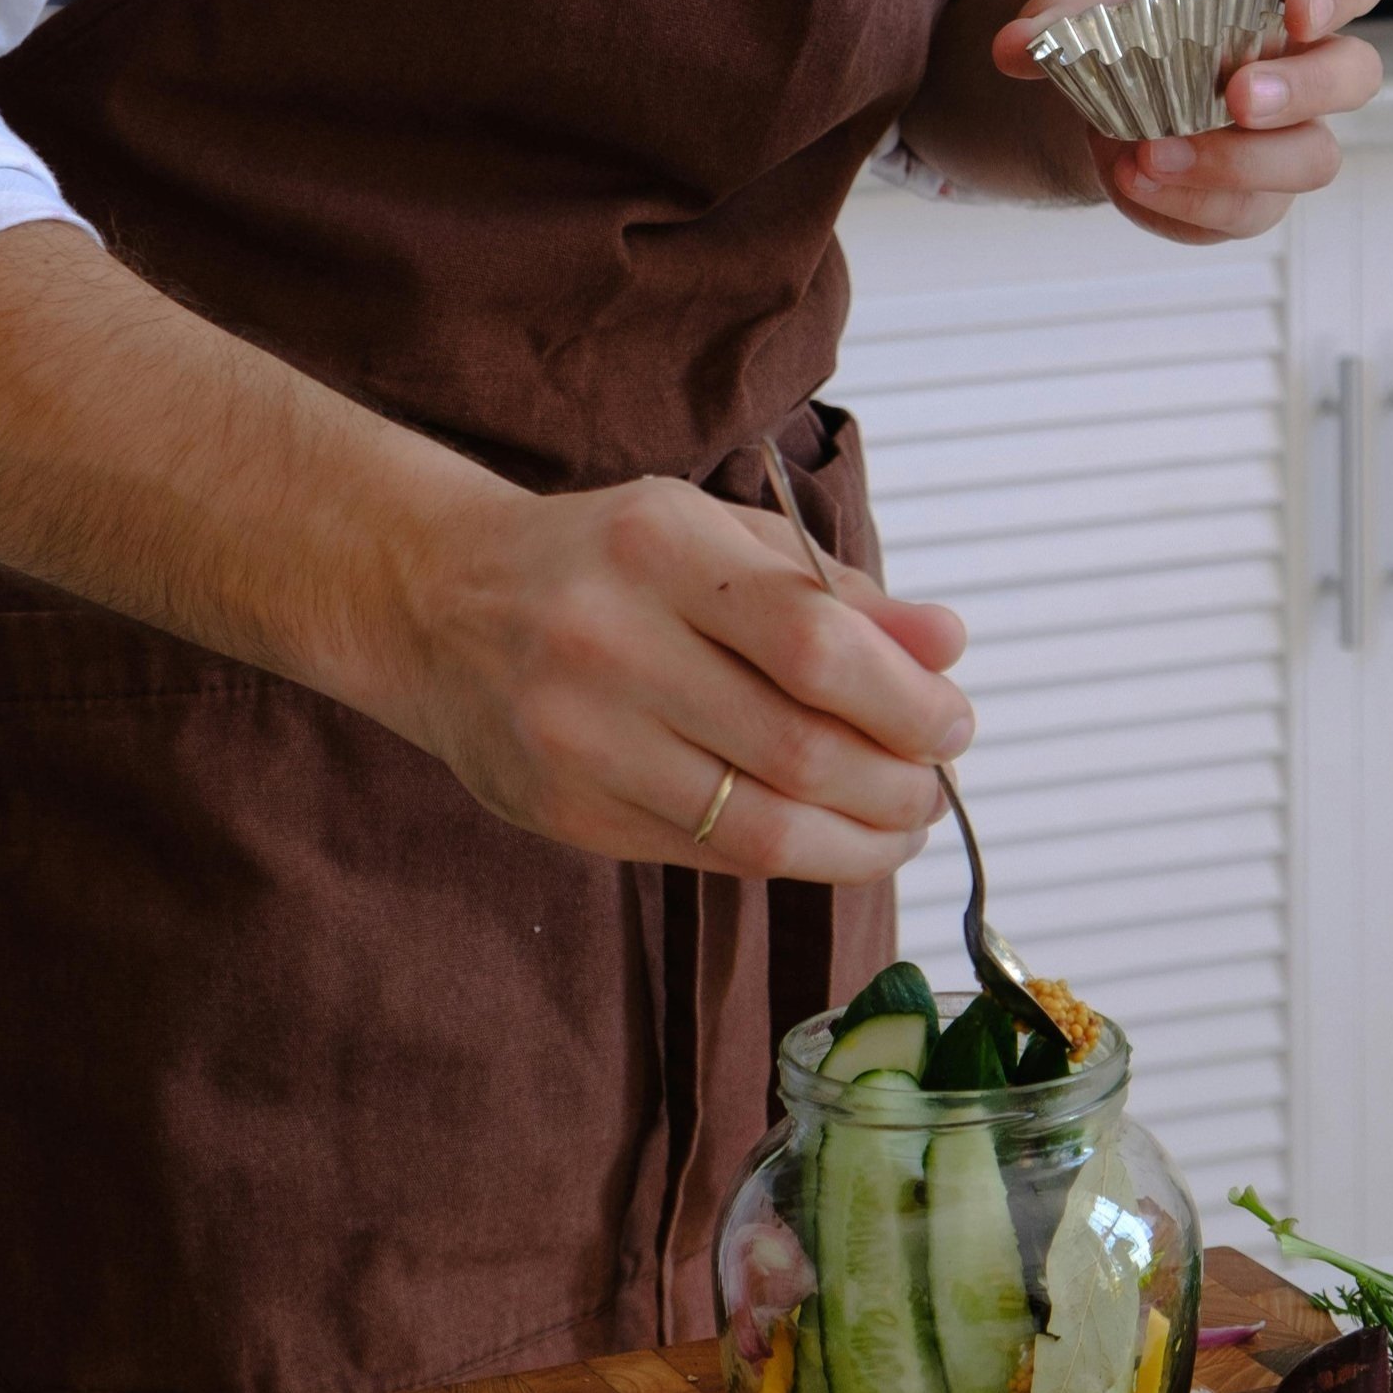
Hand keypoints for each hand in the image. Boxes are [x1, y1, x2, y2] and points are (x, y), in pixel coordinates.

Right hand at [376, 467, 971, 884]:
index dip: (907, 699)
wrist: (438, 602)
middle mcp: (610, 642)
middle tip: (934, 784)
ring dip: (858, 841)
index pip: (816, 643)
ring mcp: (580, 738)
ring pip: (758, 826)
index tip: (954, 720)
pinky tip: (825, 837)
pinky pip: (707, 855)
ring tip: (898, 825)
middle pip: (799, 748)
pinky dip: (788, 857)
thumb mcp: (716, 535)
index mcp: (660, 548)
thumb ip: (835, 591)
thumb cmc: (605, 559)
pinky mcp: (566, 813)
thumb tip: (946, 647)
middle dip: (898, 783)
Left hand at [991, 0, 1384, 244]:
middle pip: (1355, 76)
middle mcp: (1301, 66)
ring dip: (1235, 166)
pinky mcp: (1253, 198)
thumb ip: (1051, 19)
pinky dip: (1183, 209)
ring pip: (1311, 161)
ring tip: (1149, 155)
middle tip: (1235, 98)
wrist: (1104, 87)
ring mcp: (1286, 138)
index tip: (1301, 14)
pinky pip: (1241, 217)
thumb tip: (1015, 47)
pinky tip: (1128, 182)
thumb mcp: (1079, 7)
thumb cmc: (1120, 26)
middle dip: (1302, 90)